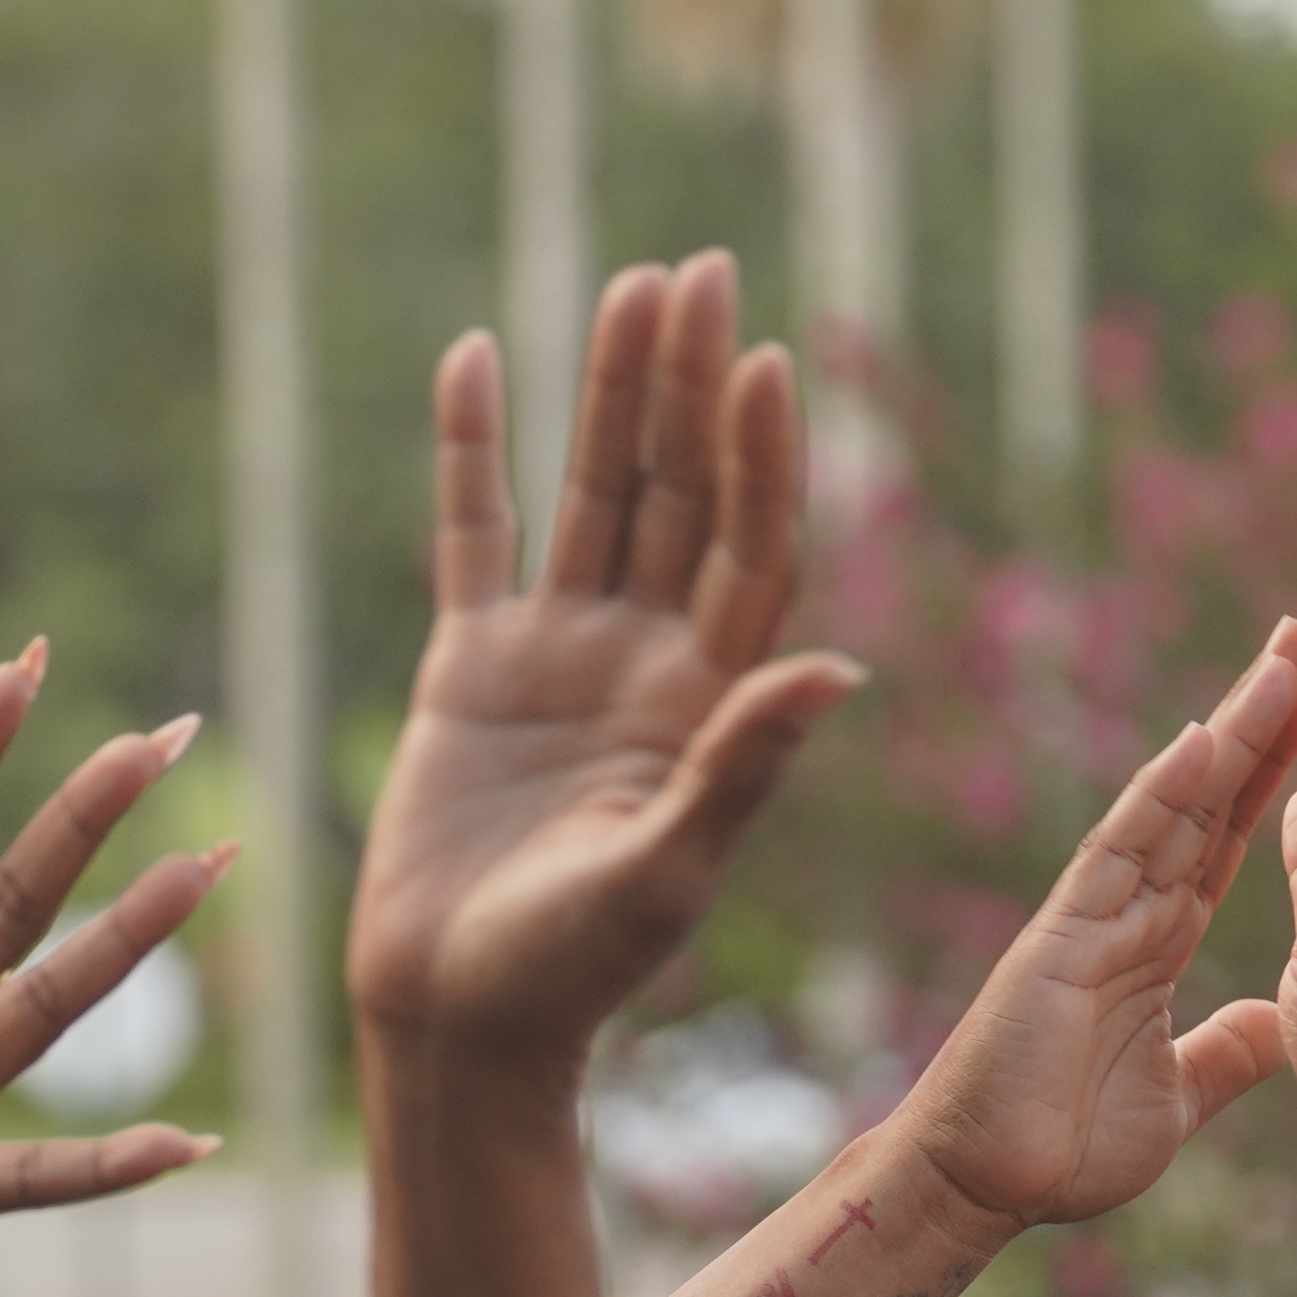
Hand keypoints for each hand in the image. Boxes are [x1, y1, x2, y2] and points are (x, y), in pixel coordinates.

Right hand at [346, 253, 868, 1065]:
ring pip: (592, 494)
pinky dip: (474, 449)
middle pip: (679, 496)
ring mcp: (558, 660)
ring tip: (638, 286)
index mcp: (705, 706)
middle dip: (692, 386)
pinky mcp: (470, 672)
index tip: (764, 362)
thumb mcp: (666, 875)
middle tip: (708, 271)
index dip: (759, 458)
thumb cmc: (570, 974)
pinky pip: (475, 536)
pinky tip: (481, 355)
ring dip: (613, 393)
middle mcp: (643, 664)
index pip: (747, 551)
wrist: (456, 1024)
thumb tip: (840, 666)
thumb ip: (742, 767)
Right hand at [879, 614, 1296, 1235]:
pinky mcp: (1062, 939)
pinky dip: (1159, 797)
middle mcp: (1129, 915)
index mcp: (1157, 946)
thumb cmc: (1062, 1151)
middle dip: (1261, 721)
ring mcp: (1094, 918)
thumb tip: (1278, 1022)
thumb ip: (1224, 1052)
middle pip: (1208, 800)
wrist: (983, 1191)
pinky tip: (1203, 739)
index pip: (1226, 841)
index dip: (1275, 775)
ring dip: (1231, 732)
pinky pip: (1118, 854)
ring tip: (1285, 658)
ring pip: (1173, 805)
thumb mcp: (1177, 1096)